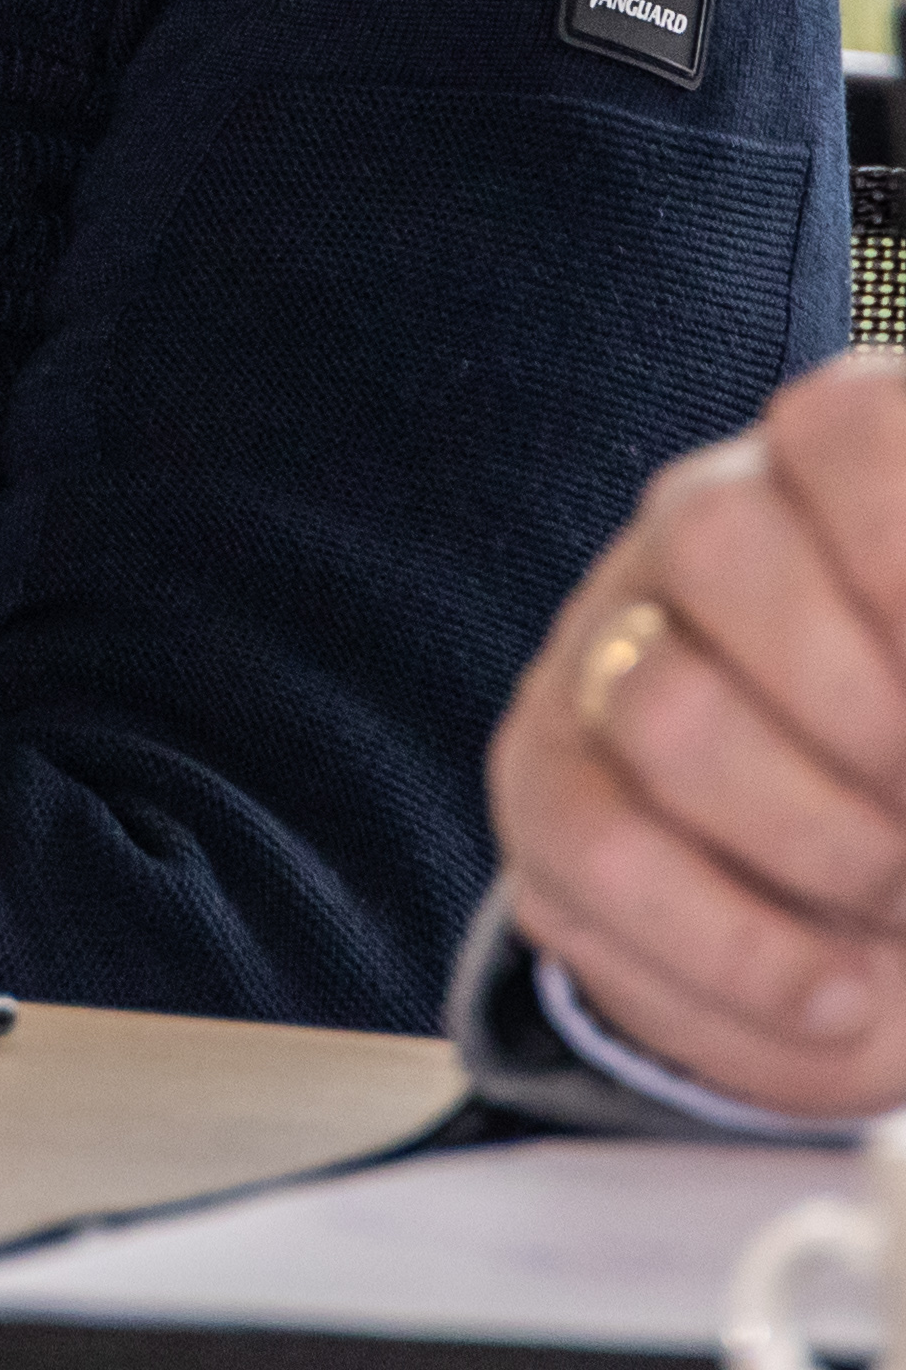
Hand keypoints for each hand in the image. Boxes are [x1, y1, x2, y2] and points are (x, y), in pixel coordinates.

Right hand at [491, 349, 905, 1116]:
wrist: (889, 931)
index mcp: (843, 481)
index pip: (844, 422)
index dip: (899, 543)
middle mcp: (707, 529)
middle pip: (715, 537)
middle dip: (871, 718)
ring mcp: (605, 650)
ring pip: (665, 710)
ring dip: (825, 851)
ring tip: (894, 902)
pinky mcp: (544, 783)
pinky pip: (605, 856)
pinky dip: (744, 955)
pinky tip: (838, 991)